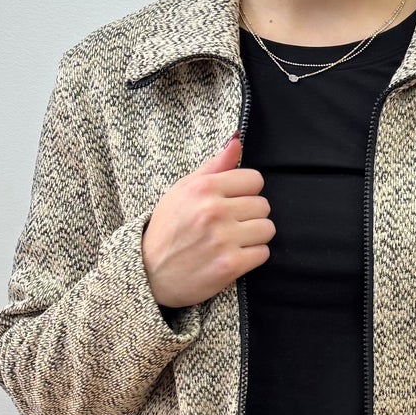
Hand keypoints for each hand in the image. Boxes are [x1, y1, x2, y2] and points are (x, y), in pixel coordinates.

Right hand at [142, 133, 274, 308]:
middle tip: (230, 225)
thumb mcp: (182, 190)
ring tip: (233, 240)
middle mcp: (214, 211)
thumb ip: (213, 166)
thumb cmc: (167, 229)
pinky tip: (233, 256)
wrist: (148, 272)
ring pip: (267, 229)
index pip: (254, 180)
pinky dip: (252, 256)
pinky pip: (263, 253)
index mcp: (204, 188)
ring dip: (254, 236)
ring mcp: (223, 239)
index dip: (246, 191)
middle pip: (263, 205)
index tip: (233, 202)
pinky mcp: (230, 266)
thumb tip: (237, 141)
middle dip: (250, 215)